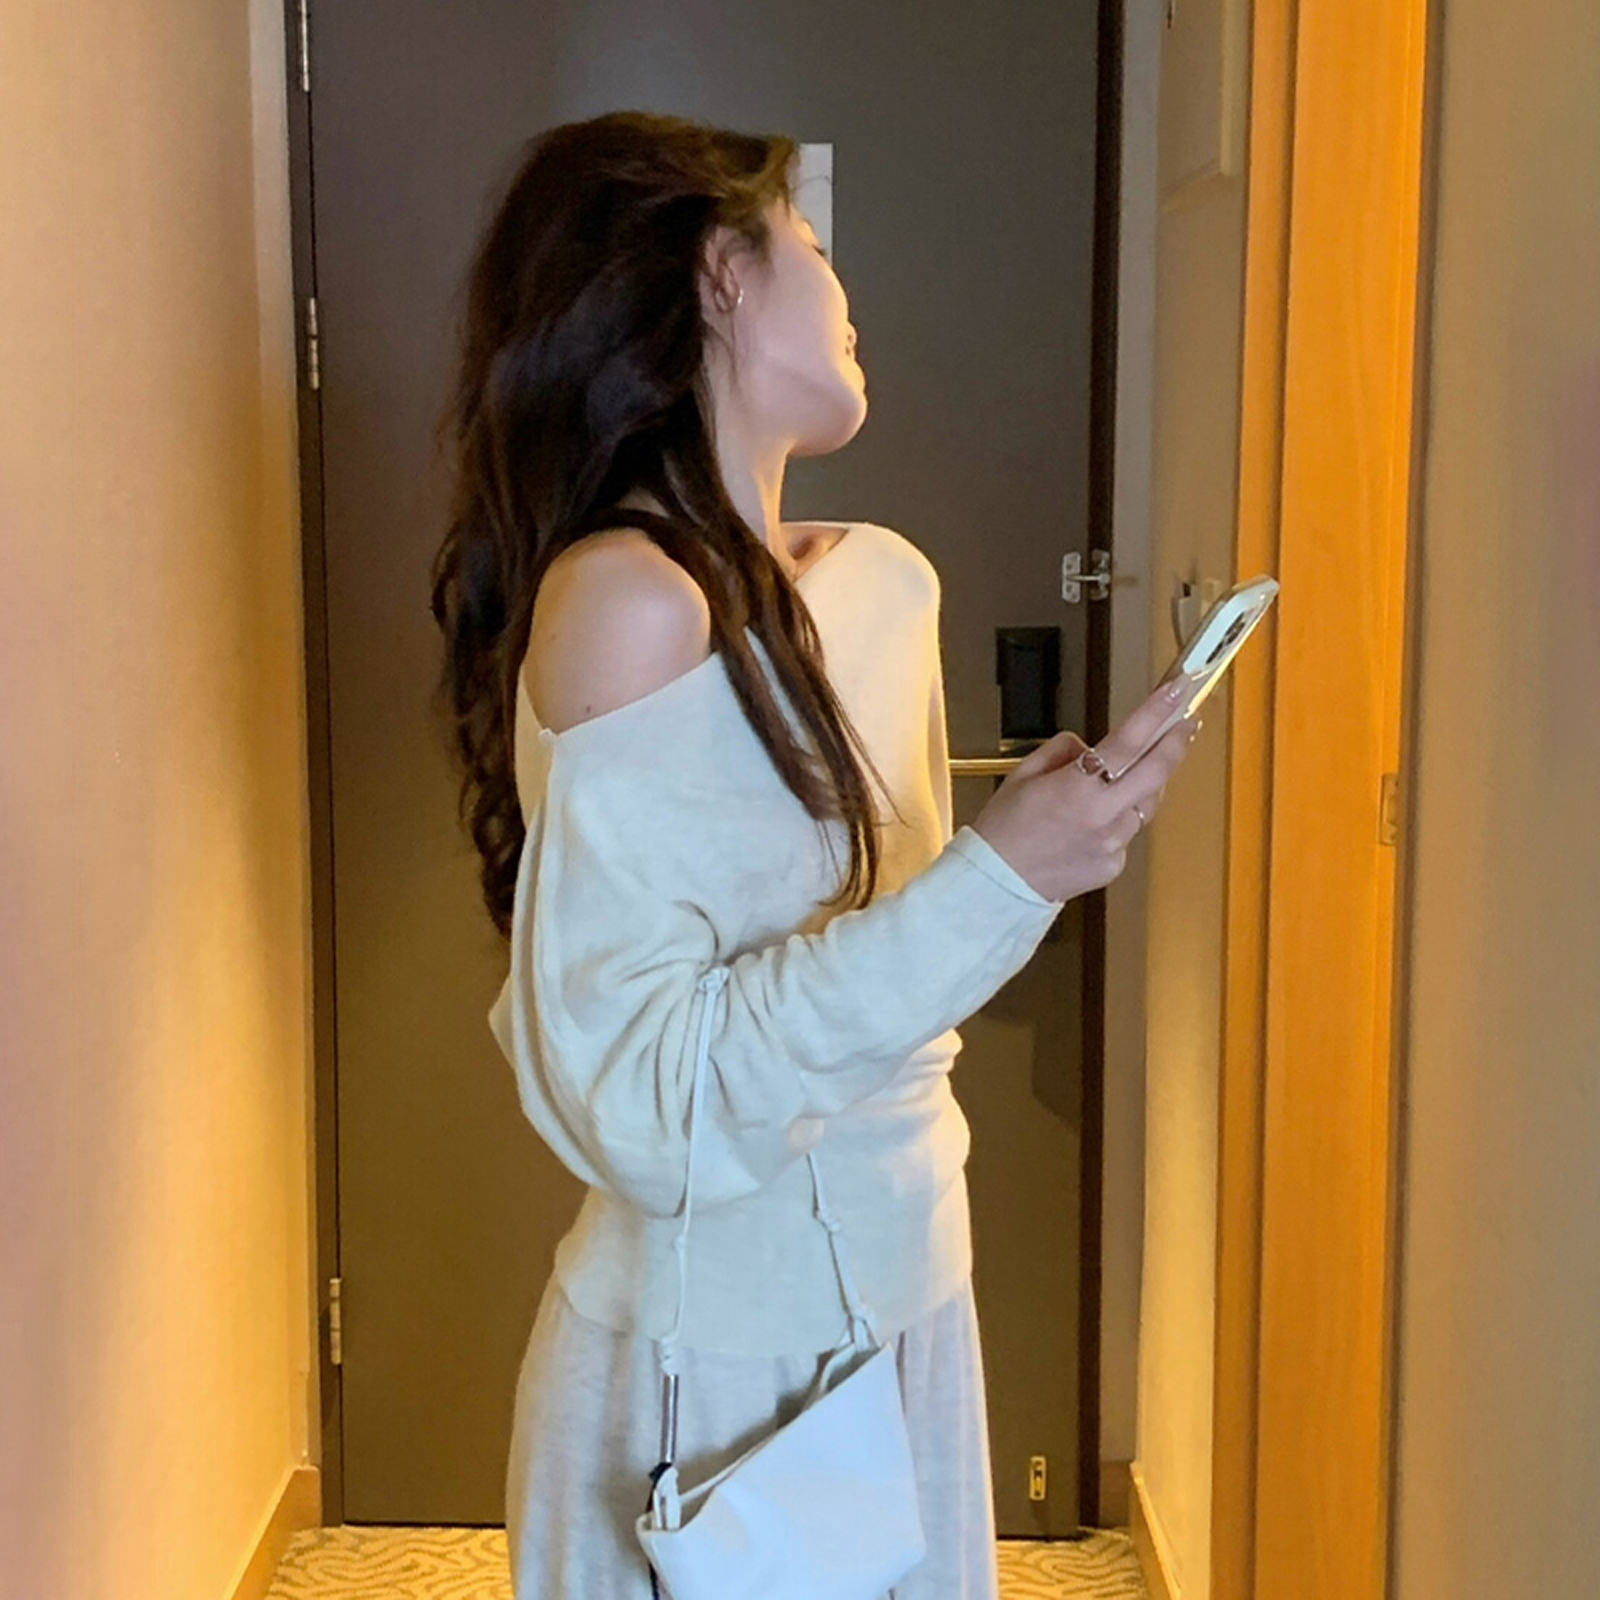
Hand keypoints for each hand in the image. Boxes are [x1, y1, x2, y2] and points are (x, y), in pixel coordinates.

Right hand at [970, 683, 1201, 902]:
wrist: (996, 883)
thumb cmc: (1003, 830)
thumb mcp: (1023, 774)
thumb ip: (1063, 751)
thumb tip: (1090, 748)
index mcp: (1077, 788)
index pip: (1129, 741)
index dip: (1157, 712)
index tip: (1176, 691)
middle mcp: (1101, 816)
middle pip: (1157, 772)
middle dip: (1177, 743)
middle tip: (1187, 725)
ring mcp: (1112, 844)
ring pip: (1145, 805)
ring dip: (1142, 787)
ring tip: (1117, 783)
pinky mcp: (1113, 865)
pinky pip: (1127, 834)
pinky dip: (1117, 822)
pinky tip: (1091, 825)